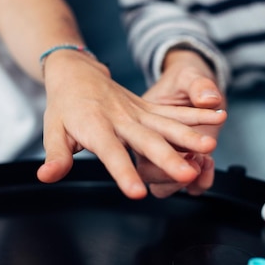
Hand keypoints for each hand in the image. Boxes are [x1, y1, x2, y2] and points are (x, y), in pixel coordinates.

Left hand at [36, 50, 226, 198]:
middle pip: (148, 141)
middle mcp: (121, 119)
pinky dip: (197, 114)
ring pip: (168, 125)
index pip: (111, 154)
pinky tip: (218, 117)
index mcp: (96, 126)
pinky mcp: (149, 107)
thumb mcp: (52, 130)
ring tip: (211, 146)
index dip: (124, 173)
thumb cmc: (64, 105)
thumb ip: (56, 155)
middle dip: (169, 159)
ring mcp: (138, 112)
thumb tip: (47, 176)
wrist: (77, 72)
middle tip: (188, 174)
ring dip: (190, 136)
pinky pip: (175, 111)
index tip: (136, 192)